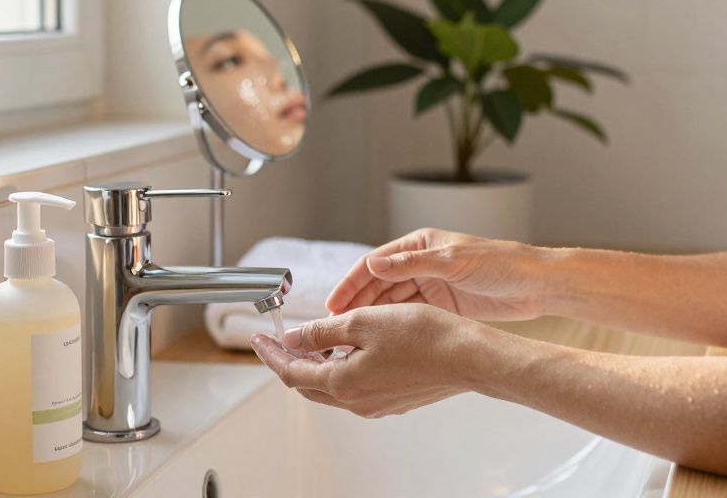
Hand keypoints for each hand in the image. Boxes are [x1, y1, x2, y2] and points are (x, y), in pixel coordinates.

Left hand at [249, 304, 478, 417]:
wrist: (468, 358)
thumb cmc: (424, 337)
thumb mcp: (364, 322)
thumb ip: (324, 331)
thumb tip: (296, 338)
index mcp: (342, 382)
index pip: (291, 372)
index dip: (271, 354)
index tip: (258, 339)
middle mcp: (356, 400)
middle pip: (308, 384)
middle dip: (289, 361)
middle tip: (279, 341)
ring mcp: (375, 404)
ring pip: (332, 387)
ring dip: (316, 365)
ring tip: (311, 341)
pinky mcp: (393, 400)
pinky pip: (355, 388)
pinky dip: (340, 370)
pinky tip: (348, 351)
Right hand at [324, 227, 551, 320]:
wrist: (537, 285)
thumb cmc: (500, 264)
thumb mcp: (453, 262)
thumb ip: (412, 265)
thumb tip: (373, 264)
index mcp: (419, 245)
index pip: (375, 263)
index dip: (351, 284)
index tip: (333, 305)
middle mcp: (421, 264)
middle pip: (378, 285)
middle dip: (356, 305)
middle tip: (334, 330)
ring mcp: (432, 286)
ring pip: (392, 303)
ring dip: (372, 319)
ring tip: (351, 340)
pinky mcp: (443, 306)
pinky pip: (410, 316)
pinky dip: (393, 327)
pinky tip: (379, 342)